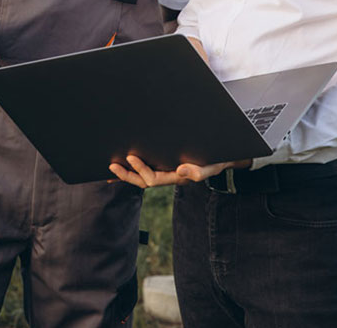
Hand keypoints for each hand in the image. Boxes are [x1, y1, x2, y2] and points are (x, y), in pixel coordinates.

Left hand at [108, 154, 251, 186]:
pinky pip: (148, 168)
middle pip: (144, 181)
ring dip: (127, 173)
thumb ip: (199, 171)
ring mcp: (168, 171)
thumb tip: (182, 171)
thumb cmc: (217, 159)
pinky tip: (124, 163)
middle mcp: (170, 176)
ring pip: (143, 176)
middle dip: (127, 175)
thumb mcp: (211, 165)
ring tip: (111, 167)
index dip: (141, 169)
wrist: (224, 156)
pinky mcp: (166, 164)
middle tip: (112, 166)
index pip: (154, 178)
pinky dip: (134, 168)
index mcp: (178, 177)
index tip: (130, 157)